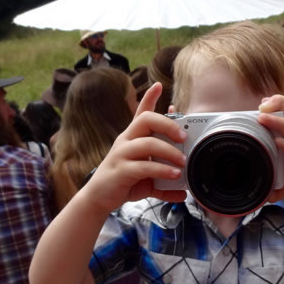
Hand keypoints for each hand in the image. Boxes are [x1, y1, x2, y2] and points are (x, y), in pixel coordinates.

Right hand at [85, 83, 186, 213]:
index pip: (141, 112)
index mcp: (133, 137)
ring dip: (170, 152)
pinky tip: (174, 175)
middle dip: (168, 125)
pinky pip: (144, 167)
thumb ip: (162, 168)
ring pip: (148, 144)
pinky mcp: (121, 171)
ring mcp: (122, 155)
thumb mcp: (145, 171)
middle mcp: (126, 141)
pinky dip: (162, 170)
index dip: (149, 97)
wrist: (99, 198)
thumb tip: (184, 176)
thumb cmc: (124, 181)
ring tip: (183, 163)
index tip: (158, 86)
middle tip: (183, 137)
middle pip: (146, 120)